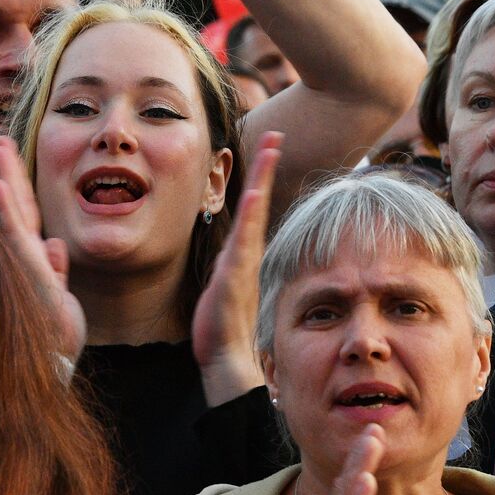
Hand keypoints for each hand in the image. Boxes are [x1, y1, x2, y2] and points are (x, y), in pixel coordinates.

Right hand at [0, 137, 87, 360]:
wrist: (53, 361)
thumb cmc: (53, 335)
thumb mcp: (60, 297)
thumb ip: (56, 270)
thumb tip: (57, 244)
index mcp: (32, 260)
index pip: (25, 216)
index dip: (18, 186)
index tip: (9, 159)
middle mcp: (22, 256)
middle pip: (16, 205)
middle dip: (9, 170)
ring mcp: (20, 260)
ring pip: (13, 211)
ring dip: (7, 176)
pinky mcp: (24, 268)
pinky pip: (15, 233)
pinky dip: (6, 208)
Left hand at [193, 131, 281, 404]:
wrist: (226, 360)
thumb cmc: (221, 328)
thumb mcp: (221, 287)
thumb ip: (226, 267)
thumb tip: (227, 255)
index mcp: (241, 254)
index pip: (251, 207)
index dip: (259, 177)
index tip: (266, 147)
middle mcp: (245, 254)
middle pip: (258, 201)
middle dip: (265, 167)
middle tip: (274, 134)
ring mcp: (242, 264)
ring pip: (253, 215)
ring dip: (261, 181)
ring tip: (268, 151)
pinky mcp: (233, 277)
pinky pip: (244, 242)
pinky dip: (251, 218)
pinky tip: (255, 196)